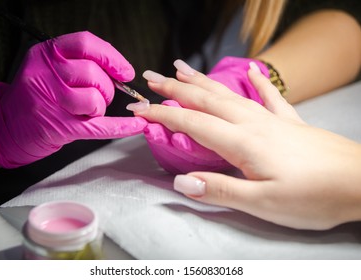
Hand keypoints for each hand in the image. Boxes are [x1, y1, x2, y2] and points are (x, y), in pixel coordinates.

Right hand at [0, 31, 145, 167]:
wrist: (9, 124)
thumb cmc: (37, 93)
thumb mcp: (49, 66)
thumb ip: (78, 62)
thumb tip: (119, 69)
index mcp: (47, 54)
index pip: (86, 44)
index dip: (112, 57)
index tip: (125, 71)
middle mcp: (47, 74)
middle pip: (94, 74)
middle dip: (107, 87)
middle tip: (101, 95)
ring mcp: (51, 101)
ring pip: (94, 99)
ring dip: (100, 107)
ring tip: (88, 110)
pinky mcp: (58, 127)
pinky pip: (98, 126)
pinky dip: (121, 127)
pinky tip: (136, 126)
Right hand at [134, 61, 360, 229]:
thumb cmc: (312, 196)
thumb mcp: (261, 203)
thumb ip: (220, 190)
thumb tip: (181, 181)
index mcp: (241, 142)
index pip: (191, 123)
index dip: (162, 115)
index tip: (139, 109)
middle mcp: (253, 124)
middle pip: (206, 100)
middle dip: (175, 88)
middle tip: (152, 77)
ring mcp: (272, 120)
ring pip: (229, 93)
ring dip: (203, 81)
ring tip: (183, 69)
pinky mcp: (290, 123)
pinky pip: (270, 97)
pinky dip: (258, 83)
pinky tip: (253, 71)